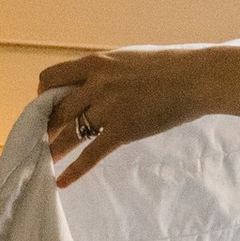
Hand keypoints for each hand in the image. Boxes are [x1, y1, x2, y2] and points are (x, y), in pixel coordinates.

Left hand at [40, 44, 239, 183]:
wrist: (198, 77)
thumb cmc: (172, 66)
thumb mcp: (131, 59)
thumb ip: (110, 70)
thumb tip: (99, 79)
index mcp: (97, 63)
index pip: (51, 77)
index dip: (43, 94)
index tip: (44, 107)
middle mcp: (96, 84)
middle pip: (55, 109)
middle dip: (45, 125)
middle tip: (41, 140)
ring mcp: (108, 107)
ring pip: (67, 133)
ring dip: (52, 149)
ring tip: (41, 162)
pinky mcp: (123, 130)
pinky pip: (90, 154)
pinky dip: (73, 170)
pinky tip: (62, 182)